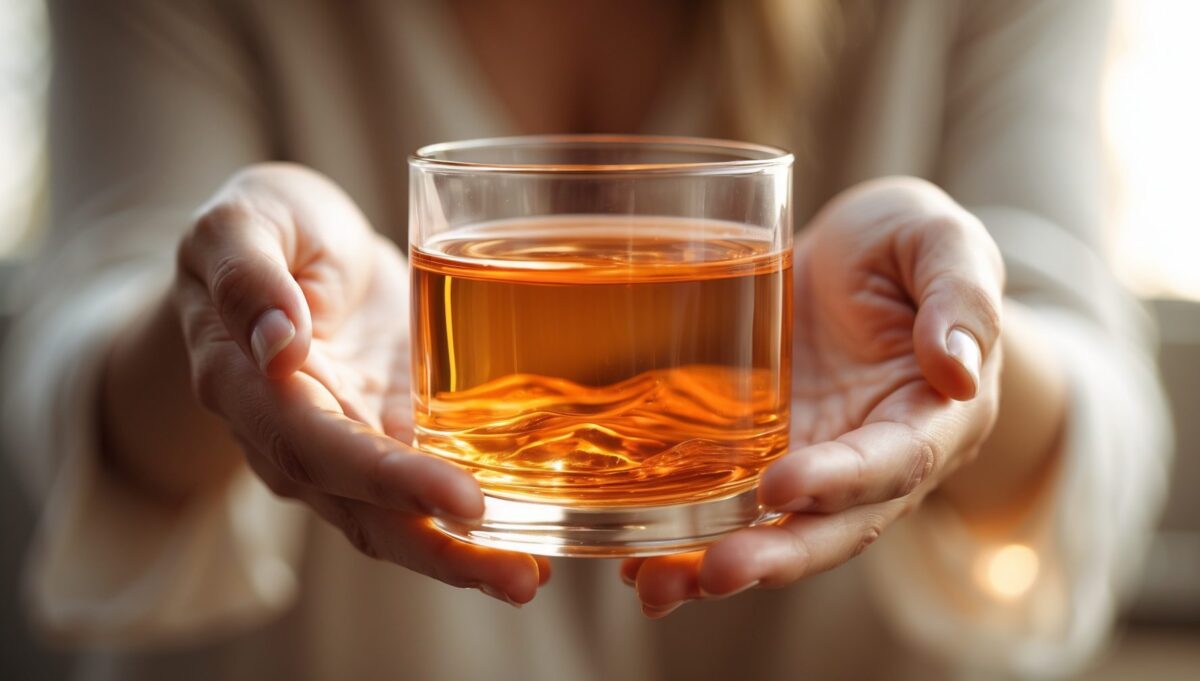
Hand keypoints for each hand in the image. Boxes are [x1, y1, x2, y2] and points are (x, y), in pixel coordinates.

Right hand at [174, 164, 547, 605]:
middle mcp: (294, 439)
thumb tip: (278, 342)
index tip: (461, 499)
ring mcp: (347, 447)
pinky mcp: (391, 439)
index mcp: (249, 387)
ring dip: (463, 555)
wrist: (290, 248)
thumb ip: (248, 275)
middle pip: (364, 512)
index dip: (389, 480)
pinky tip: (533, 533)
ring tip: (532, 576)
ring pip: (398, 521)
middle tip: (521, 578)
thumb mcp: (241, 222)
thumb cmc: (265, 226)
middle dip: (441, 549)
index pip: (318, 447)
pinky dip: (474, 522)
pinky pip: (426, 493)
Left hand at [622, 177, 1004, 616]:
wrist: (855, 255)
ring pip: (775, 531)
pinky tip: (632, 558)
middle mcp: (875, 460)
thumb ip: (961, 296)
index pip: (895, 462)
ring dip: (716, 565)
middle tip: (716, 573)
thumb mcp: (943, 243)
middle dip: (776, 556)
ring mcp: (813, 462)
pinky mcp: (761, 453)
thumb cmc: (907, 245)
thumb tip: (959, 371)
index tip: (780, 488)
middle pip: (834, 526)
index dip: (842, 481)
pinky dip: (685, 537)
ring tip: (655, 585)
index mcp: (936, 416)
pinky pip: (729, 505)